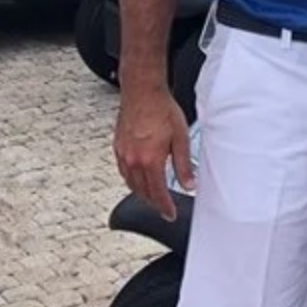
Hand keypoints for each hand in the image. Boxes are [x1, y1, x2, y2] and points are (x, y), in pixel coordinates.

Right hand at [113, 86, 193, 220]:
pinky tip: (138, 177)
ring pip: (130, 183)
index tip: (169, 214)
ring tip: (153, 196)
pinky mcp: (118, 146)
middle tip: (163, 208)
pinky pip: (123, 171)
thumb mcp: (181, 138)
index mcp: (150, 160)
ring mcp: (123, 154)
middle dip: (153, 203)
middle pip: (142, 192)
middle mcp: (133, 160)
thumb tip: (189, 183)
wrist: (142, 91)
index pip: (157, 193)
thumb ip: (184, 164)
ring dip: (142, 193)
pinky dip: (132, 180)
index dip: (164, 207)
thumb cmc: (161, 109)